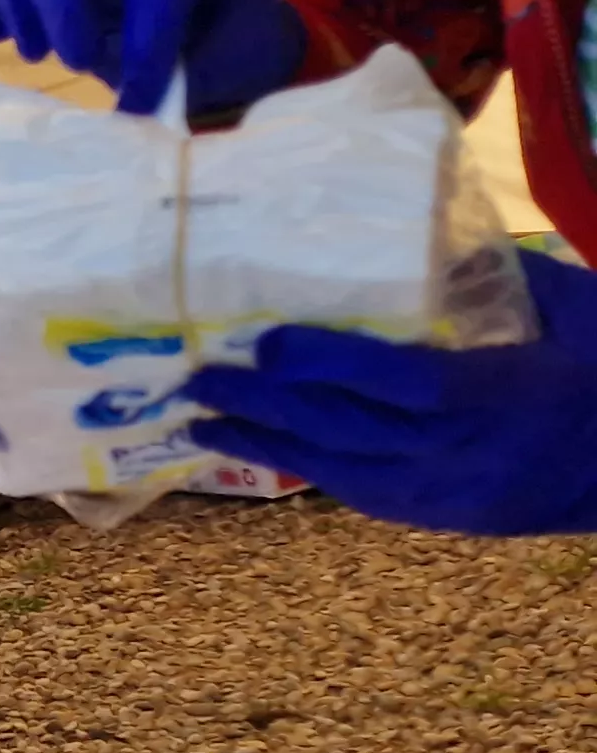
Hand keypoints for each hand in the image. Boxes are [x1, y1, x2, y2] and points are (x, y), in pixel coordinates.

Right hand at [0, 0, 304, 115]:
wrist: (237, 30)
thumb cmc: (238, 48)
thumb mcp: (234, 64)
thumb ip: (185, 79)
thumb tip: (126, 114)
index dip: (142, 47)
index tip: (137, 104)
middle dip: (61, 11)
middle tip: (77, 65)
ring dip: (16, 3)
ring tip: (37, 56)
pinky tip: (2, 37)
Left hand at [187, 253, 596, 533]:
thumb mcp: (581, 313)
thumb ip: (504, 276)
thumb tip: (429, 233)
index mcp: (496, 395)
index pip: (396, 381)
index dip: (324, 363)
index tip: (264, 341)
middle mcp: (460, 451)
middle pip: (345, 428)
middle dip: (264, 404)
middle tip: (195, 379)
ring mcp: (449, 494)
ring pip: (342, 469)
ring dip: (268, 444)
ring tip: (204, 421)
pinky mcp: (447, 518)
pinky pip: (364, 494)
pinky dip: (311, 468)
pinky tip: (269, 450)